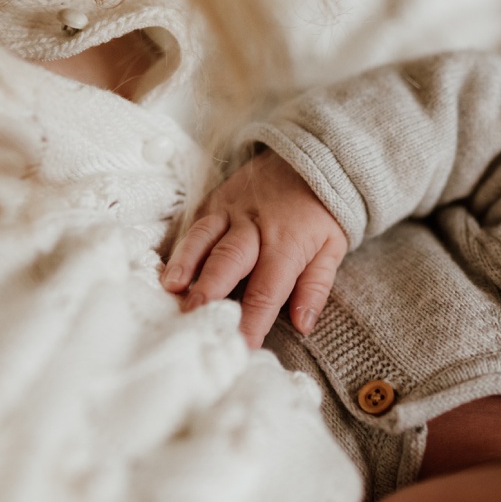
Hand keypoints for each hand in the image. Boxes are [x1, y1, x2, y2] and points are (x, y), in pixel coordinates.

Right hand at [161, 150, 346, 347]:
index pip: (267, 289)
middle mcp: (255, 225)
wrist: (315, 154)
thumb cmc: (323, 210)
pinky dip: (180, 247)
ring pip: (204, 237)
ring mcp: (232, 209)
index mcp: (287, 242)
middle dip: (209, 291)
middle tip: (193, 316)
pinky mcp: (216, 199)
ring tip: (170, 288)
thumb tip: (303, 324)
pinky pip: (195, 225)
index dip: (253, 320)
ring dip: (185, 264)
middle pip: (228, 261)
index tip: (241, 347)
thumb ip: (316, 287)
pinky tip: (167, 270)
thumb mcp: (333, 247)